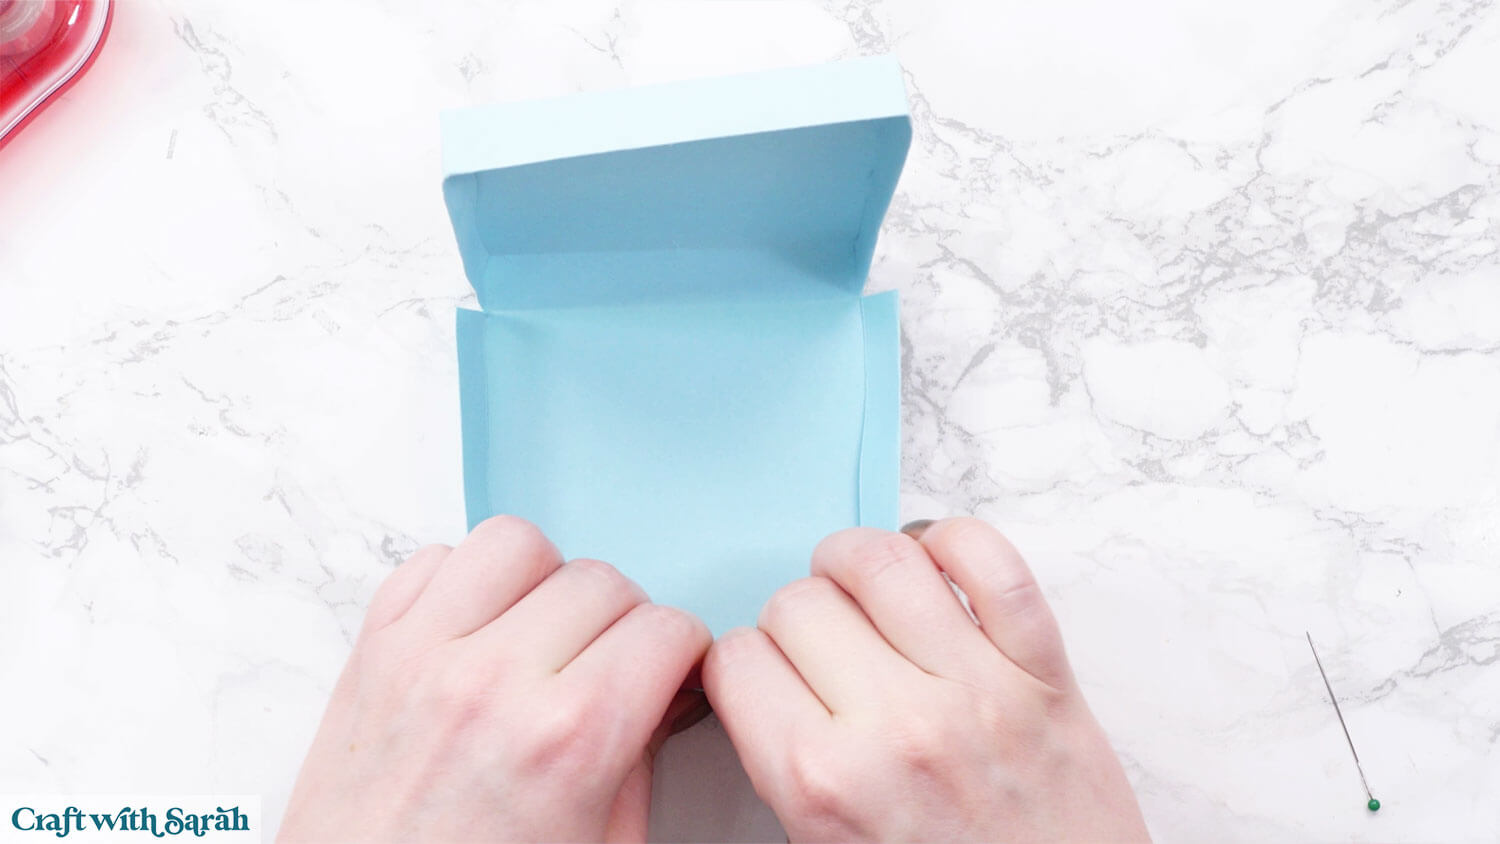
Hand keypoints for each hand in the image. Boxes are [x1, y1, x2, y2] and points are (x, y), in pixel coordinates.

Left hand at [278, 516, 710, 842]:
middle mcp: (494, 681)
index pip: (666, 629)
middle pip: (603, 580)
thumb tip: (664, 686)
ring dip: (544, 582)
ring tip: (541, 635)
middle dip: (624, 622)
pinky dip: (464, 582)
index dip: (681, 654)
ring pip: (517, 543)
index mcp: (568, 739)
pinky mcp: (372, 650)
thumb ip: (641, 756)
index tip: (669, 674)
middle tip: (612, 667)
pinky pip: (433, 560)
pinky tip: (479, 632)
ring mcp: (424, 656)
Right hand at [703, 518, 1148, 842]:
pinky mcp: (1044, 672)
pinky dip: (957, 542)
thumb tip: (759, 675)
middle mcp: (896, 727)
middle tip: (819, 652)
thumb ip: (782, 762)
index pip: (737, 659)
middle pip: (799, 602)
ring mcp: (977, 690)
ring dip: (855, 562)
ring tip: (861, 591)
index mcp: (823, 784)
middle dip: (795, 620)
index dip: (744, 664)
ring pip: (882, 560)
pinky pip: (992, 562)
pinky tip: (937, 567)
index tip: (765, 676)